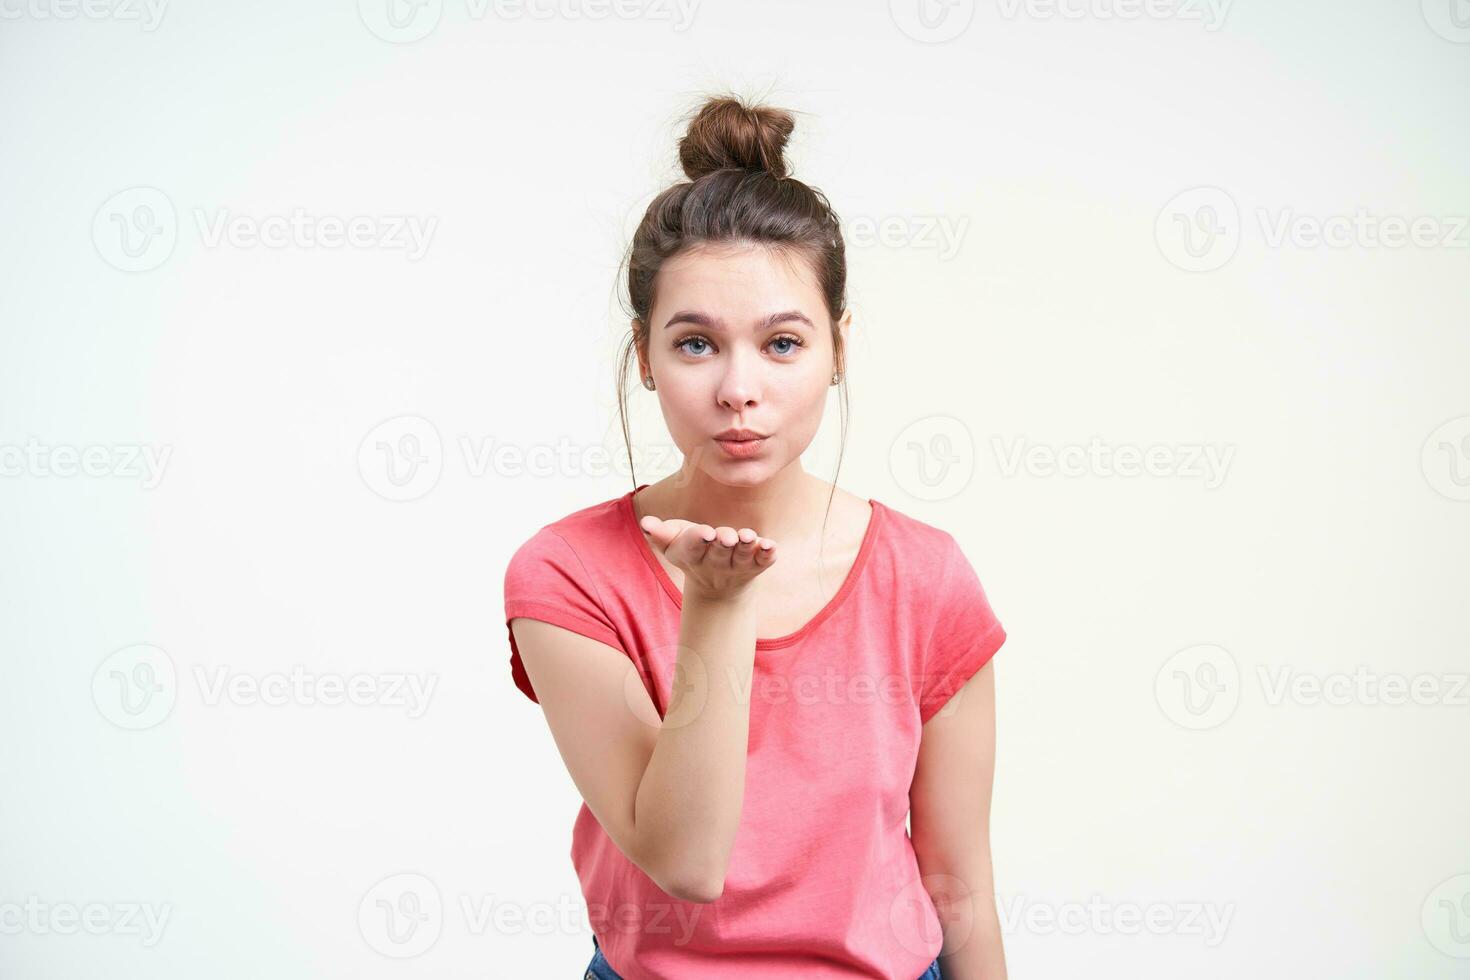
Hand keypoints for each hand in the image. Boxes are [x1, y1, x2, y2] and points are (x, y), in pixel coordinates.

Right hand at [638, 514, 776, 600]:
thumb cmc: (693, 552)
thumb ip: (660, 534)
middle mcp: (716, 563)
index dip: (698, 540)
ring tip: (749, 537)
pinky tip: (770, 545)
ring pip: (743, 557)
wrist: (717, 585)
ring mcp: (738, 566)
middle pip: (720, 552)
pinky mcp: (757, 566)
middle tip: (726, 536)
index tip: (704, 532)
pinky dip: (768, 555)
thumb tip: (645, 523)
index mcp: (693, 556)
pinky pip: (764, 562)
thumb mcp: (674, 544)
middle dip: (723, 543)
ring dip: (747, 547)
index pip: (694, 548)